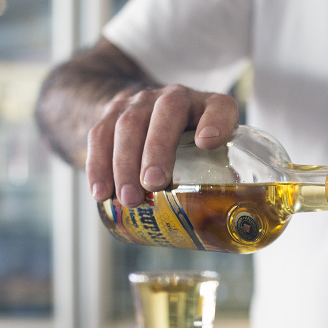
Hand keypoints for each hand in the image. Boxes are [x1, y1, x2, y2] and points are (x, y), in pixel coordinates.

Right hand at [86, 84, 238, 206]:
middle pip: (167, 111)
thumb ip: (223, 180)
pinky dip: (98, 165)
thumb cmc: (190, 144)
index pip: (220, 106)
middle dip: (158, 148)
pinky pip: (100, 135)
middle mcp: (176, 97)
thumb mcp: (214, 154)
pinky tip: (101, 193)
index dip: (216, 121)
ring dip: (125, 163)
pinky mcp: (112, 113)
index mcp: (209, 106)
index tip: (207, 143)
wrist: (148, 112)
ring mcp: (142, 102)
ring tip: (129, 199)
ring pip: (129, 123)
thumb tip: (229, 230)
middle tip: (155, 184)